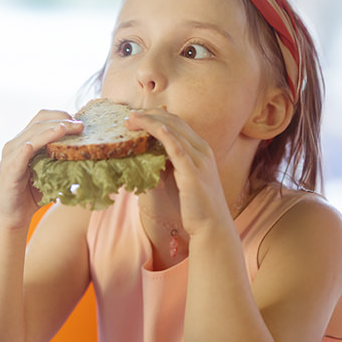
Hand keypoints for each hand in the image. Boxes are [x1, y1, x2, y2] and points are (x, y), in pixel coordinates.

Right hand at [0, 110, 82, 228]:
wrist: (13, 218)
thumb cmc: (33, 196)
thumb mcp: (51, 174)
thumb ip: (63, 161)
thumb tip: (89, 156)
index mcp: (24, 142)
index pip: (42, 118)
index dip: (61, 115)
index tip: (80, 122)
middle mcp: (15, 144)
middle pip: (39, 121)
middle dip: (62, 120)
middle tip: (81, 125)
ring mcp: (10, 155)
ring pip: (33, 133)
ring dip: (54, 129)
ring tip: (71, 128)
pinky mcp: (10, 168)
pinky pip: (24, 151)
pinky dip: (37, 142)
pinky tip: (50, 139)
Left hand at [124, 108, 231, 234]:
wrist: (212, 225)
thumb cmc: (194, 205)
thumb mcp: (179, 179)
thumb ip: (167, 165)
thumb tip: (147, 157)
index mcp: (200, 149)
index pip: (177, 123)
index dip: (156, 116)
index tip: (137, 116)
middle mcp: (202, 150)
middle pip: (174, 123)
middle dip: (150, 116)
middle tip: (129, 116)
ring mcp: (199, 160)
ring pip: (174, 132)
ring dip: (151, 124)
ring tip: (132, 120)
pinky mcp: (193, 174)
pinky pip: (179, 151)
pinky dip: (168, 137)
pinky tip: (157, 129)